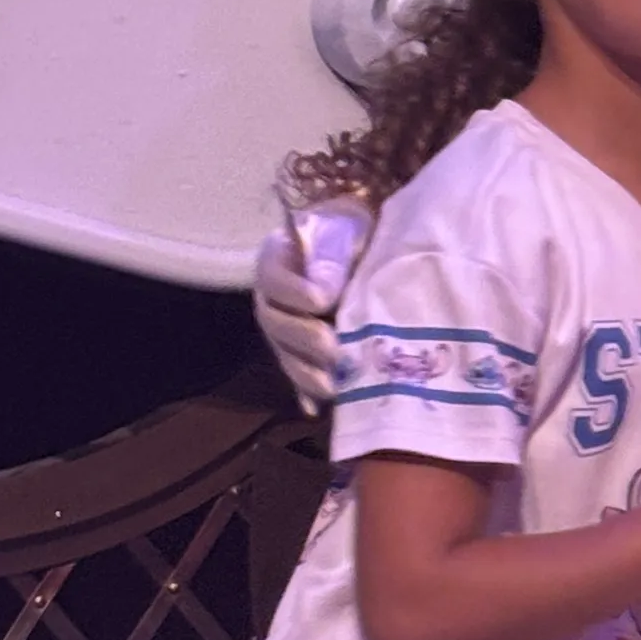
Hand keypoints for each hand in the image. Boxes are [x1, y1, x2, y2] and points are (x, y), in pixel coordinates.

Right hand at [253, 200, 373, 416]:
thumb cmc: (353, 230)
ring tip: (333, 386)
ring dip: (306, 373)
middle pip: (276, 324)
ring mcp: (285, 330)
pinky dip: (306, 393)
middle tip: (332, 349)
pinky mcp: (301, 353)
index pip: (274, 279)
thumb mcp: (345, 231)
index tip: (320, 301)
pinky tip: (315, 409)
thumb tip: (324, 295)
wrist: (367, 244)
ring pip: (286, 354)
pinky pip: (299, 376)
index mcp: (276, 262)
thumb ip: (332, 257)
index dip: (294, 292)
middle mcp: (273, 300)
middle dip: (303, 340)